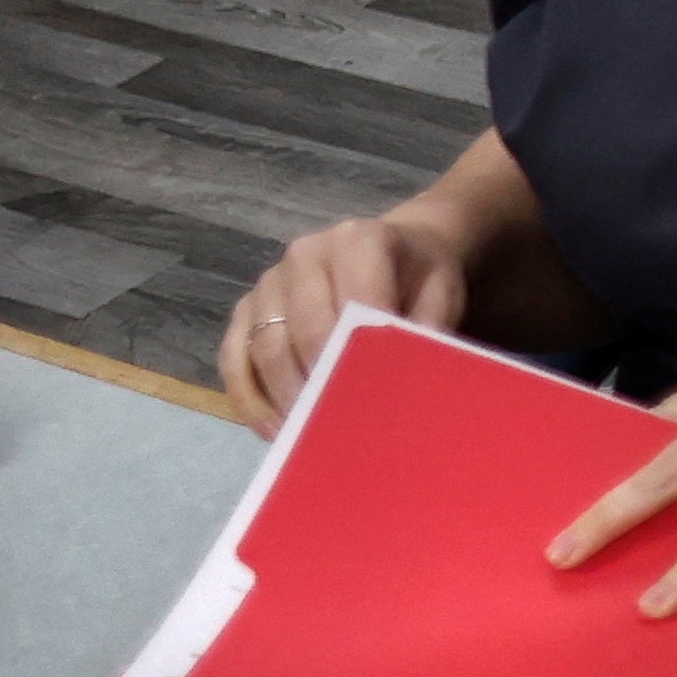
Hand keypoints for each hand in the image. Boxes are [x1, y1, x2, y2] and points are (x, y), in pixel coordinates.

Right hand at [220, 211, 462, 427]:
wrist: (399, 249)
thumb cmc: (421, 276)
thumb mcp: (442, 294)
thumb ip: (426, 330)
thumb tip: (401, 381)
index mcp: (356, 239)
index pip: (351, 301)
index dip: (357, 353)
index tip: (368, 399)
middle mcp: (304, 254)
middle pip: (303, 328)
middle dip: (320, 381)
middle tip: (338, 428)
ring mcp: (269, 282)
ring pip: (264, 346)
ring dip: (284, 396)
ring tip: (307, 437)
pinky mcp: (246, 310)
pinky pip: (234, 357)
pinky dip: (251, 398)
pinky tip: (276, 431)